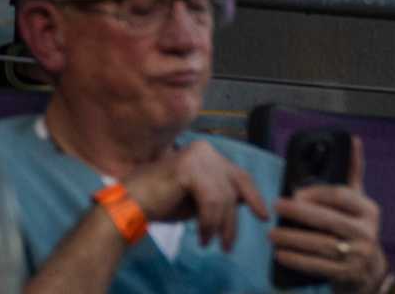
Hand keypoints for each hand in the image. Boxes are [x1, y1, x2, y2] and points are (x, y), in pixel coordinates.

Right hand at [119, 140, 269, 252]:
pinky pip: (210, 202)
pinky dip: (208, 223)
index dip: (253, 195)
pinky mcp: (188, 169)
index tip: (263, 215)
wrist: (131, 204)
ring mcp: (196, 157)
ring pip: (223, 198)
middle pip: (234, 187)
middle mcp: (204, 149)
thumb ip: (219, 194)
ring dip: (218, 226)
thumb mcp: (198, 198)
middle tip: (228, 244)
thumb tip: (244, 200)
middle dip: (233, 219)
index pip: (238, 174)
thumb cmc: (161, 201)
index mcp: (206, 152)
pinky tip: (201, 236)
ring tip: (208, 240)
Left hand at [271, 138, 388, 291]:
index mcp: (368, 210)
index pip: (341, 197)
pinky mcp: (347, 274)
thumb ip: (351, 173)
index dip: (318, 193)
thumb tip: (353, 139)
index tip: (296, 192)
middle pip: (329, 220)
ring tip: (271, 234)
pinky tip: (280, 254)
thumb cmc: (356, 227)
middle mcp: (367, 232)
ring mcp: (358, 255)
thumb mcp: (358, 201)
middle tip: (276, 206)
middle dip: (300, 214)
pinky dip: (298, 260)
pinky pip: (319, 266)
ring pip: (321, 245)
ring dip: (293, 239)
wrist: (370, 270)